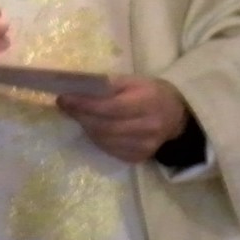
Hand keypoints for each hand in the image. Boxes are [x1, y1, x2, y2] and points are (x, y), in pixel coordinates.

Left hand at [55, 76, 191, 164]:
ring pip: (104, 140)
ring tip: (80, 115)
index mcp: (149, 101)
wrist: (176, 116)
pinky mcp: (139, 158)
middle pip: (105, 126)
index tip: (64, 98)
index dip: (85, 104)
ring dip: (86, 127)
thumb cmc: (150, 92)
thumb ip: (109, 85)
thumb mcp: (134, 81)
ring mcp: (145, 146)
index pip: (111, 107)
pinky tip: (95, 128)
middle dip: (81, 116)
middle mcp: (149, 126)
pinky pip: (109, 149)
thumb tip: (77, 89)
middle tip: (65, 106)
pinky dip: (97, 138)